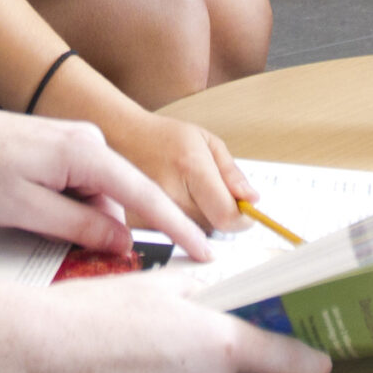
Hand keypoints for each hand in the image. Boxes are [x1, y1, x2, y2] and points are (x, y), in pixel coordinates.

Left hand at [0, 101, 215, 261]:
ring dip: (76, 217)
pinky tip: (34, 206)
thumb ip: (82, 228)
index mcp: (88, 153)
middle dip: (100, 229)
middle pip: (119, 199)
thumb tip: (123, 241)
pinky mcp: (65, 146)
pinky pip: (82, 184)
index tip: (203, 251)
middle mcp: (91, 140)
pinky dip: (69, 205)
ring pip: (97, 195)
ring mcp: (78, 140)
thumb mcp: (29, 212)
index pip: (146, 196)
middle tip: (56, 238)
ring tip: (26, 212)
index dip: (178, 228)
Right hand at [29, 272, 332, 372]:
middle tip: (252, 339)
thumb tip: (237, 282)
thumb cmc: (94, 316)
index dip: (310, 359)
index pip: (289, 361)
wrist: (44, 355)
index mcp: (219, 345)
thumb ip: (207, 284)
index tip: (320, 357)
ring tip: (204, 351)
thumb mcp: (159, 284)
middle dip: (265, 366)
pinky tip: (173, 369)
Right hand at [107, 108, 255, 235]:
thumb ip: (231, 172)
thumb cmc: (165, 137)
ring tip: (190, 195)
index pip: (226, 214)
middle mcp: (170, 193)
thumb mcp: (206, 141)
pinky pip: (175, 235)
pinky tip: (175, 204)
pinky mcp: (141, 223)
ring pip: (195, 235)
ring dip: (201, 222)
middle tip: (214, 195)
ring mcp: (152, 211)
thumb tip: (251, 199)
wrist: (121, 137)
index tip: (246, 214)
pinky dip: (181, 226)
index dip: (242, 220)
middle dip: (221, 215)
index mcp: (191, 167)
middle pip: (213, 228)